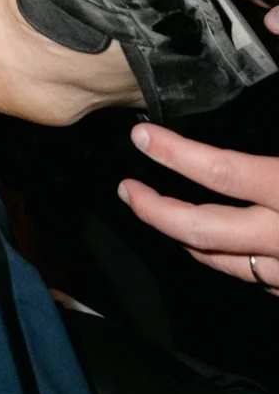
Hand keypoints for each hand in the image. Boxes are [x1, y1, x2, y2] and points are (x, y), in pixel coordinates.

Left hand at [119, 124, 278, 287]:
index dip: (175, 154)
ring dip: (182, 238)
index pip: (222, 173)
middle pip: (202, 229)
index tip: (142, 136)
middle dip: (155, 211)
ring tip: (159, 214)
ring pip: (219, 260)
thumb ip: (272, 147)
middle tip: (127, 189)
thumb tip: (251, 118)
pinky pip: (251, 275)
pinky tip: (211, 243)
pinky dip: (223, 256)